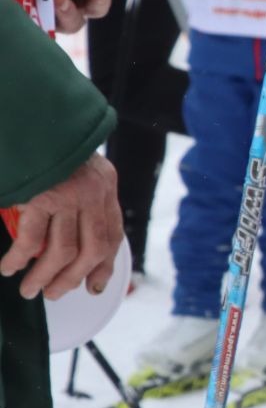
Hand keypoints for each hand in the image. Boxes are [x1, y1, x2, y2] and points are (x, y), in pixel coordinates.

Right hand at [0, 154, 121, 299]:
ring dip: (45, 276)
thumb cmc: (47, 142)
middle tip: (54, 294)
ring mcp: (68, 194)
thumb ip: (81, 194)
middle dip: (72, 278)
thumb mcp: (77, 164)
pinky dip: (19, 257)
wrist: (31, 112)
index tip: (94, 286)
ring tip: (30, 290)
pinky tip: (9, 267)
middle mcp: (93, 191)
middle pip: (91, 250)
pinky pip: (31, 238)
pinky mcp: (40, 195)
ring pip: (62, 250)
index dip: (104, 265)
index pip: (112, 234)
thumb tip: (73, 234)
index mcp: (104, 184)